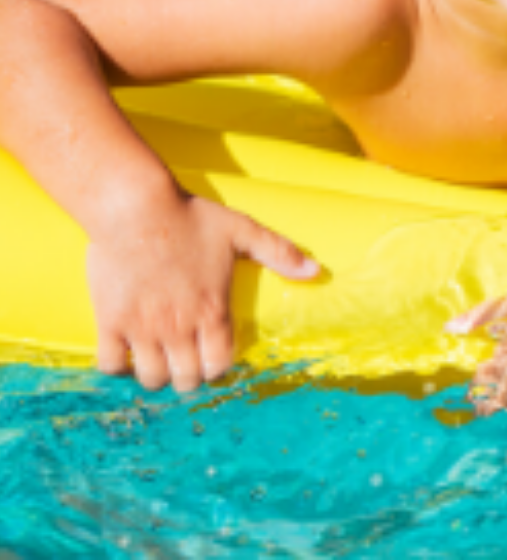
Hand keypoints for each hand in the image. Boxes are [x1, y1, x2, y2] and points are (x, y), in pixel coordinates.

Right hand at [87, 193, 318, 393]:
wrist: (135, 208)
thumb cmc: (191, 218)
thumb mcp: (242, 230)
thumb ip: (279, 252)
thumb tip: (316, 270)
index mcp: (213, 311)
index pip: (220, 364)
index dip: (217, 368)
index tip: (212, 360)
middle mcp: (179, 327)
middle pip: (186, 379)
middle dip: (189, 378)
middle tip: (184, 364)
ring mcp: (143, 328)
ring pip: (152, 378)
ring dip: (156, 376)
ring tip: (157, 361)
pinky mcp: (111, 321)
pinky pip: (110, 365)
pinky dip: (117, 368)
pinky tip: (124, 355)